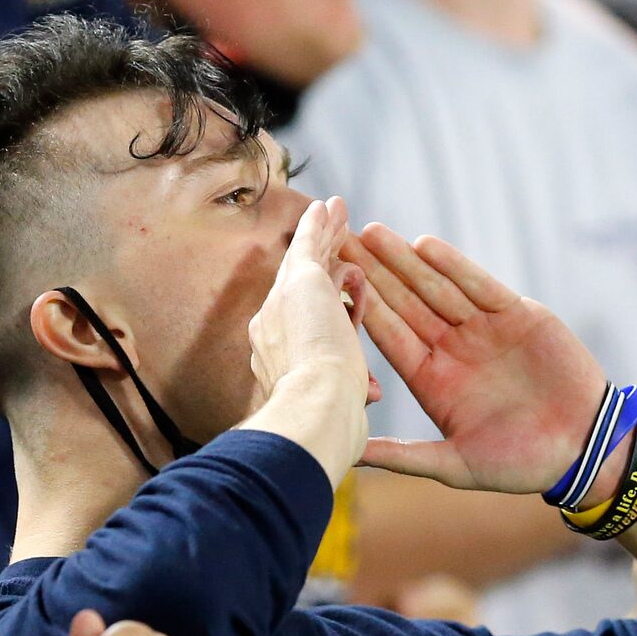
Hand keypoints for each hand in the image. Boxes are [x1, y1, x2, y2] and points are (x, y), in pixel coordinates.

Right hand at [242, 195, 377, 475]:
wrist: (308, 416)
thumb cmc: (324, 429)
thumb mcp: (338, 406)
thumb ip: (349, 392)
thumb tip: (366, 394)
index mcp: (277, 359)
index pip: (300, 324)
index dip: (318, 308)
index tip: (334, 304)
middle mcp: (270, 327)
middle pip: (297, 286)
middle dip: (316, 264)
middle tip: (330, 245)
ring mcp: (281, 303)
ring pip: (305, 261)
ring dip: (322, 236)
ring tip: (334, 212)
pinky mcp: (301, 282)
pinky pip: (311, 245)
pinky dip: (320, 225)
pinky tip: (330, 206)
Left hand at [348, 222, 607, 494]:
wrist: (582, 450)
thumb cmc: (519, 465)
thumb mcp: (454, 465)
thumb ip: (404, 457)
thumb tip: (351, 455)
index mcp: (432, 379)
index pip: (390, 336)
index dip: (362, 309)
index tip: (330, 287)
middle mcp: (453, 349)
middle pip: (406, 303)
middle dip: (374, 273)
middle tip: (339, 242)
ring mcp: (483, 329)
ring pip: (437, 287)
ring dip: (405, 261)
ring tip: (373, 233)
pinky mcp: (517, 314)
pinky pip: (480, 285)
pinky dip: (455, 266)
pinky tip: (426, 247)